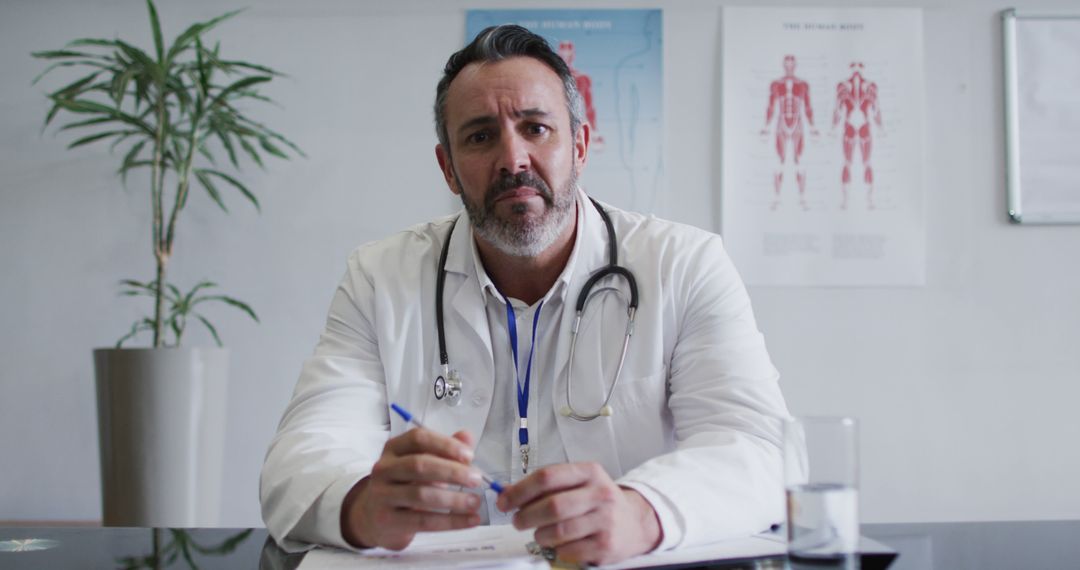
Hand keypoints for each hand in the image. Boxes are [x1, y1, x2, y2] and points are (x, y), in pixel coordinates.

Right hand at [340, 429, 482, 549]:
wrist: (374, 517)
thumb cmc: (404, 485)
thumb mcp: (422, 463)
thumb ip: (444, 449)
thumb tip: (467, 436)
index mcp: (394, 448)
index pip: (418, 438)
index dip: (445, 444)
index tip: (470, 455)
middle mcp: (384, 468)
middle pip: (419, 465)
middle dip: (452, 471)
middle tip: (476, 479)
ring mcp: (382, 495)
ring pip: (421, 495)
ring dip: (454, 499)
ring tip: (475, 502)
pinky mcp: (388, 521)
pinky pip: (423, 521)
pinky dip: (451, 521)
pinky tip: (470, 520)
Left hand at [496, 462, 661, 564]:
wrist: (634, 522)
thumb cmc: (598, 502)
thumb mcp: (578, 484)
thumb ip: (545, 487)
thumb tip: (506, 492)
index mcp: (589, 472)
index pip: (547, 477)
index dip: (520, 490)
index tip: (505, 501)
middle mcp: (600, 493)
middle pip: (552, 505)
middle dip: (526, 516)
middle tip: (517, 521)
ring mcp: (605, 520)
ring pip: (558, 531)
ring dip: (539, 535)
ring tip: (539, 534)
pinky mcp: (606, 544)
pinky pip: (568, 550)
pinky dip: (556, 550)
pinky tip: (559, 544)